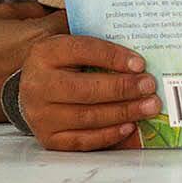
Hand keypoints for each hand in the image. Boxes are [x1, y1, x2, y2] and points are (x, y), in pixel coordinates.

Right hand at [19, 34, 160, 150]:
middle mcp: (38, 84)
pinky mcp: (49, 138)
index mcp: (46, 53)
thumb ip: (98, 41)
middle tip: (149, 86)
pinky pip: (83, 140)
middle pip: (85, 89)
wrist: (32, 87)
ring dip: (123, 112)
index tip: (139, 64)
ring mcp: (41, 114)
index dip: (113, 57)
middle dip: (122, 88)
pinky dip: (109, 134)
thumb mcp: (72, 42)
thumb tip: (135, 48)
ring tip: (148, 106)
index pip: (83, 51)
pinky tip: (129, 126)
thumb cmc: (62, 63)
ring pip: (87, 117)